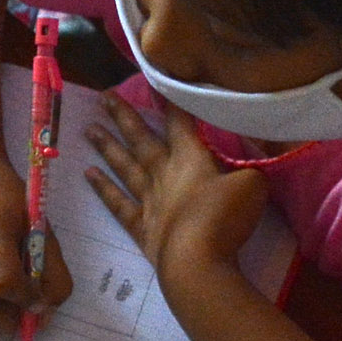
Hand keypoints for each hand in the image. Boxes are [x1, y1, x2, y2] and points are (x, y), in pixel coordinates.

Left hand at [88, 93, 267, 281]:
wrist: (196, 259)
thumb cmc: (224, 217)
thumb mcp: (253, 184)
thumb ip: (249, 169)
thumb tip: (249, 163)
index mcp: (190, 159)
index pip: (179, 123)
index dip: (168, 102)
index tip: (154, 81)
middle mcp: (164, 174)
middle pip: (141, 140)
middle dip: (124, 117)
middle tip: (104, 97)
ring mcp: (148, 201)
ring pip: (124, 167)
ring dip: (108, 147)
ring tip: (90, 128)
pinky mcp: (141, 228)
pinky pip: (118, 204)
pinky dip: (103, 189)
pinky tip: (88, 175)